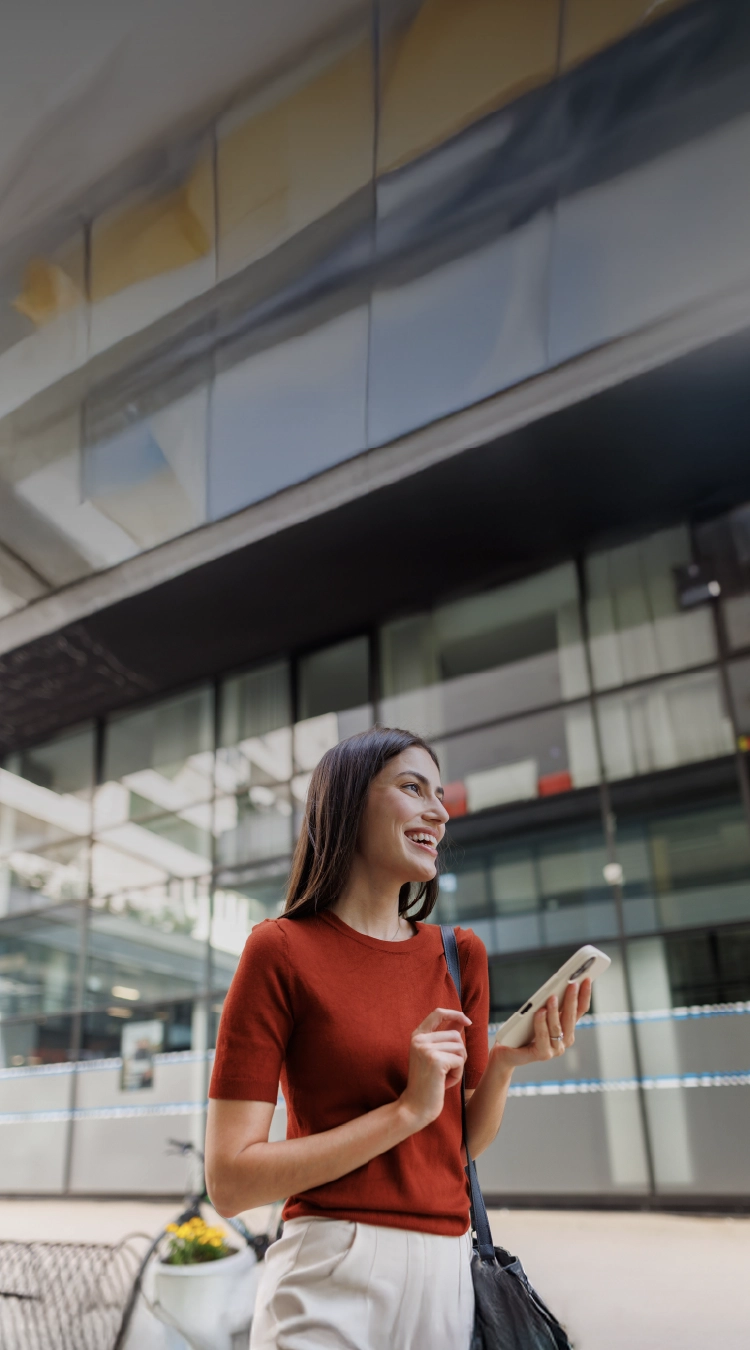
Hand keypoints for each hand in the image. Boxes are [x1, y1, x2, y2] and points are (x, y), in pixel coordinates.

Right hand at [399, 1007, 469, 1129]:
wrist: (415, 1107)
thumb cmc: (427, 1084)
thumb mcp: (433, 1056)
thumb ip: (444, 1038)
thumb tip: (462, 1021)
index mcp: (417, 1036)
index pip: (438, 1013)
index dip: (455, 1014)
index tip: (467, 1021)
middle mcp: (420, 1039)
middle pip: (456, 1035)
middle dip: (458, 1054)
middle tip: (446, 1071)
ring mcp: (426, 1049)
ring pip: (460, 1048)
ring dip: (458, 1066)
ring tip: (444, 1077)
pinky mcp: (436, 1060)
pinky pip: (460, 1061)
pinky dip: (457, 1074)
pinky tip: (445, 1083)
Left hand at [494, 979, 591, 1069]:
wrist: (508, 1050)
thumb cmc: (524, 1028)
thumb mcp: (541, 1012)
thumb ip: (551, 1003)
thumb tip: (558, 984)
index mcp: (568, 1027)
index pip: (580, 1010)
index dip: (584, 995)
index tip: (587, 979)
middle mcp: (564, 1039)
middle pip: (571, 1018)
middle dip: (572, 999)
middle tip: (572, 984)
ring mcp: (555, 1049)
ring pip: (557, 1027)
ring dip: (555, 1011)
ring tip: (552, 997)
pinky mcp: (543, 1054)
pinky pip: (543, 1036)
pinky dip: (541, 1023)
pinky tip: (540, 1012)